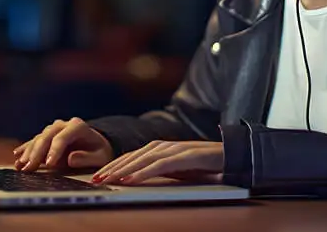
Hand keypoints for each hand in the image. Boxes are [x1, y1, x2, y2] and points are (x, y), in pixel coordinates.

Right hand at [13, 118, 113, 171]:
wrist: (97, 145)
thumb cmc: (100, 151)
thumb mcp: (100, 157)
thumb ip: (87, 158)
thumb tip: (70, 158)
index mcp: (78, 126)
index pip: (63, 137)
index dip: (54, 151)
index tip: (48, 164)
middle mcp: (64, 125)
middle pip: (47, 136)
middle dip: (37, 152)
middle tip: (29, 167)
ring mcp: (54, 129)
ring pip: (39, 138)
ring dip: (29, 152)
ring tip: (21, 165)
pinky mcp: (48, 136)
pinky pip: (35, 141)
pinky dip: (26, 149)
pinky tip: (17, 156)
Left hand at [92, 140, 223, 185]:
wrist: (231, 155)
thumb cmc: (202, 164)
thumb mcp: (174, 170)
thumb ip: (156, 171)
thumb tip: (134, 180)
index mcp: (158, 149)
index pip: (129, 157)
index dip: (112, 166)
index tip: (97, 176)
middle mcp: (162, 146)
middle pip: (131, 157)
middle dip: (112, 168)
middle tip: (95, 180)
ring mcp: (173, 150)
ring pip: (142, 160)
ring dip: (123, 170)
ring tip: (108, 180)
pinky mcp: (185, 157)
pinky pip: (160, 166)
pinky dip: (143, 173)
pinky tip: (132, 180)